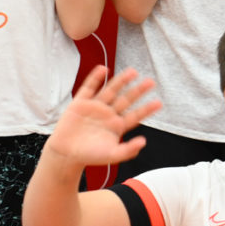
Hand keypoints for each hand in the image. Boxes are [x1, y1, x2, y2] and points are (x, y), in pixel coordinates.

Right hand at [47, 67, 161, 167]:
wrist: (65, 154)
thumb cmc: (89, 156)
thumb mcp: (111, 155)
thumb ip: (128, 150)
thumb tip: (143, 142)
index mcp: (117, 125)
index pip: (135, 115)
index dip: (146, 109)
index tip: (159, 103)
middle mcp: (108, 114)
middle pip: (126, 99)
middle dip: (138, 91)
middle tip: (151, 82)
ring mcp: (95, 107)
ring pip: (111, 90)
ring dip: (121, 81)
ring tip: (133, 72)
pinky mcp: (80, 103)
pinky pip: (89, 88)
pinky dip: (95, 79)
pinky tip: (103, 69)